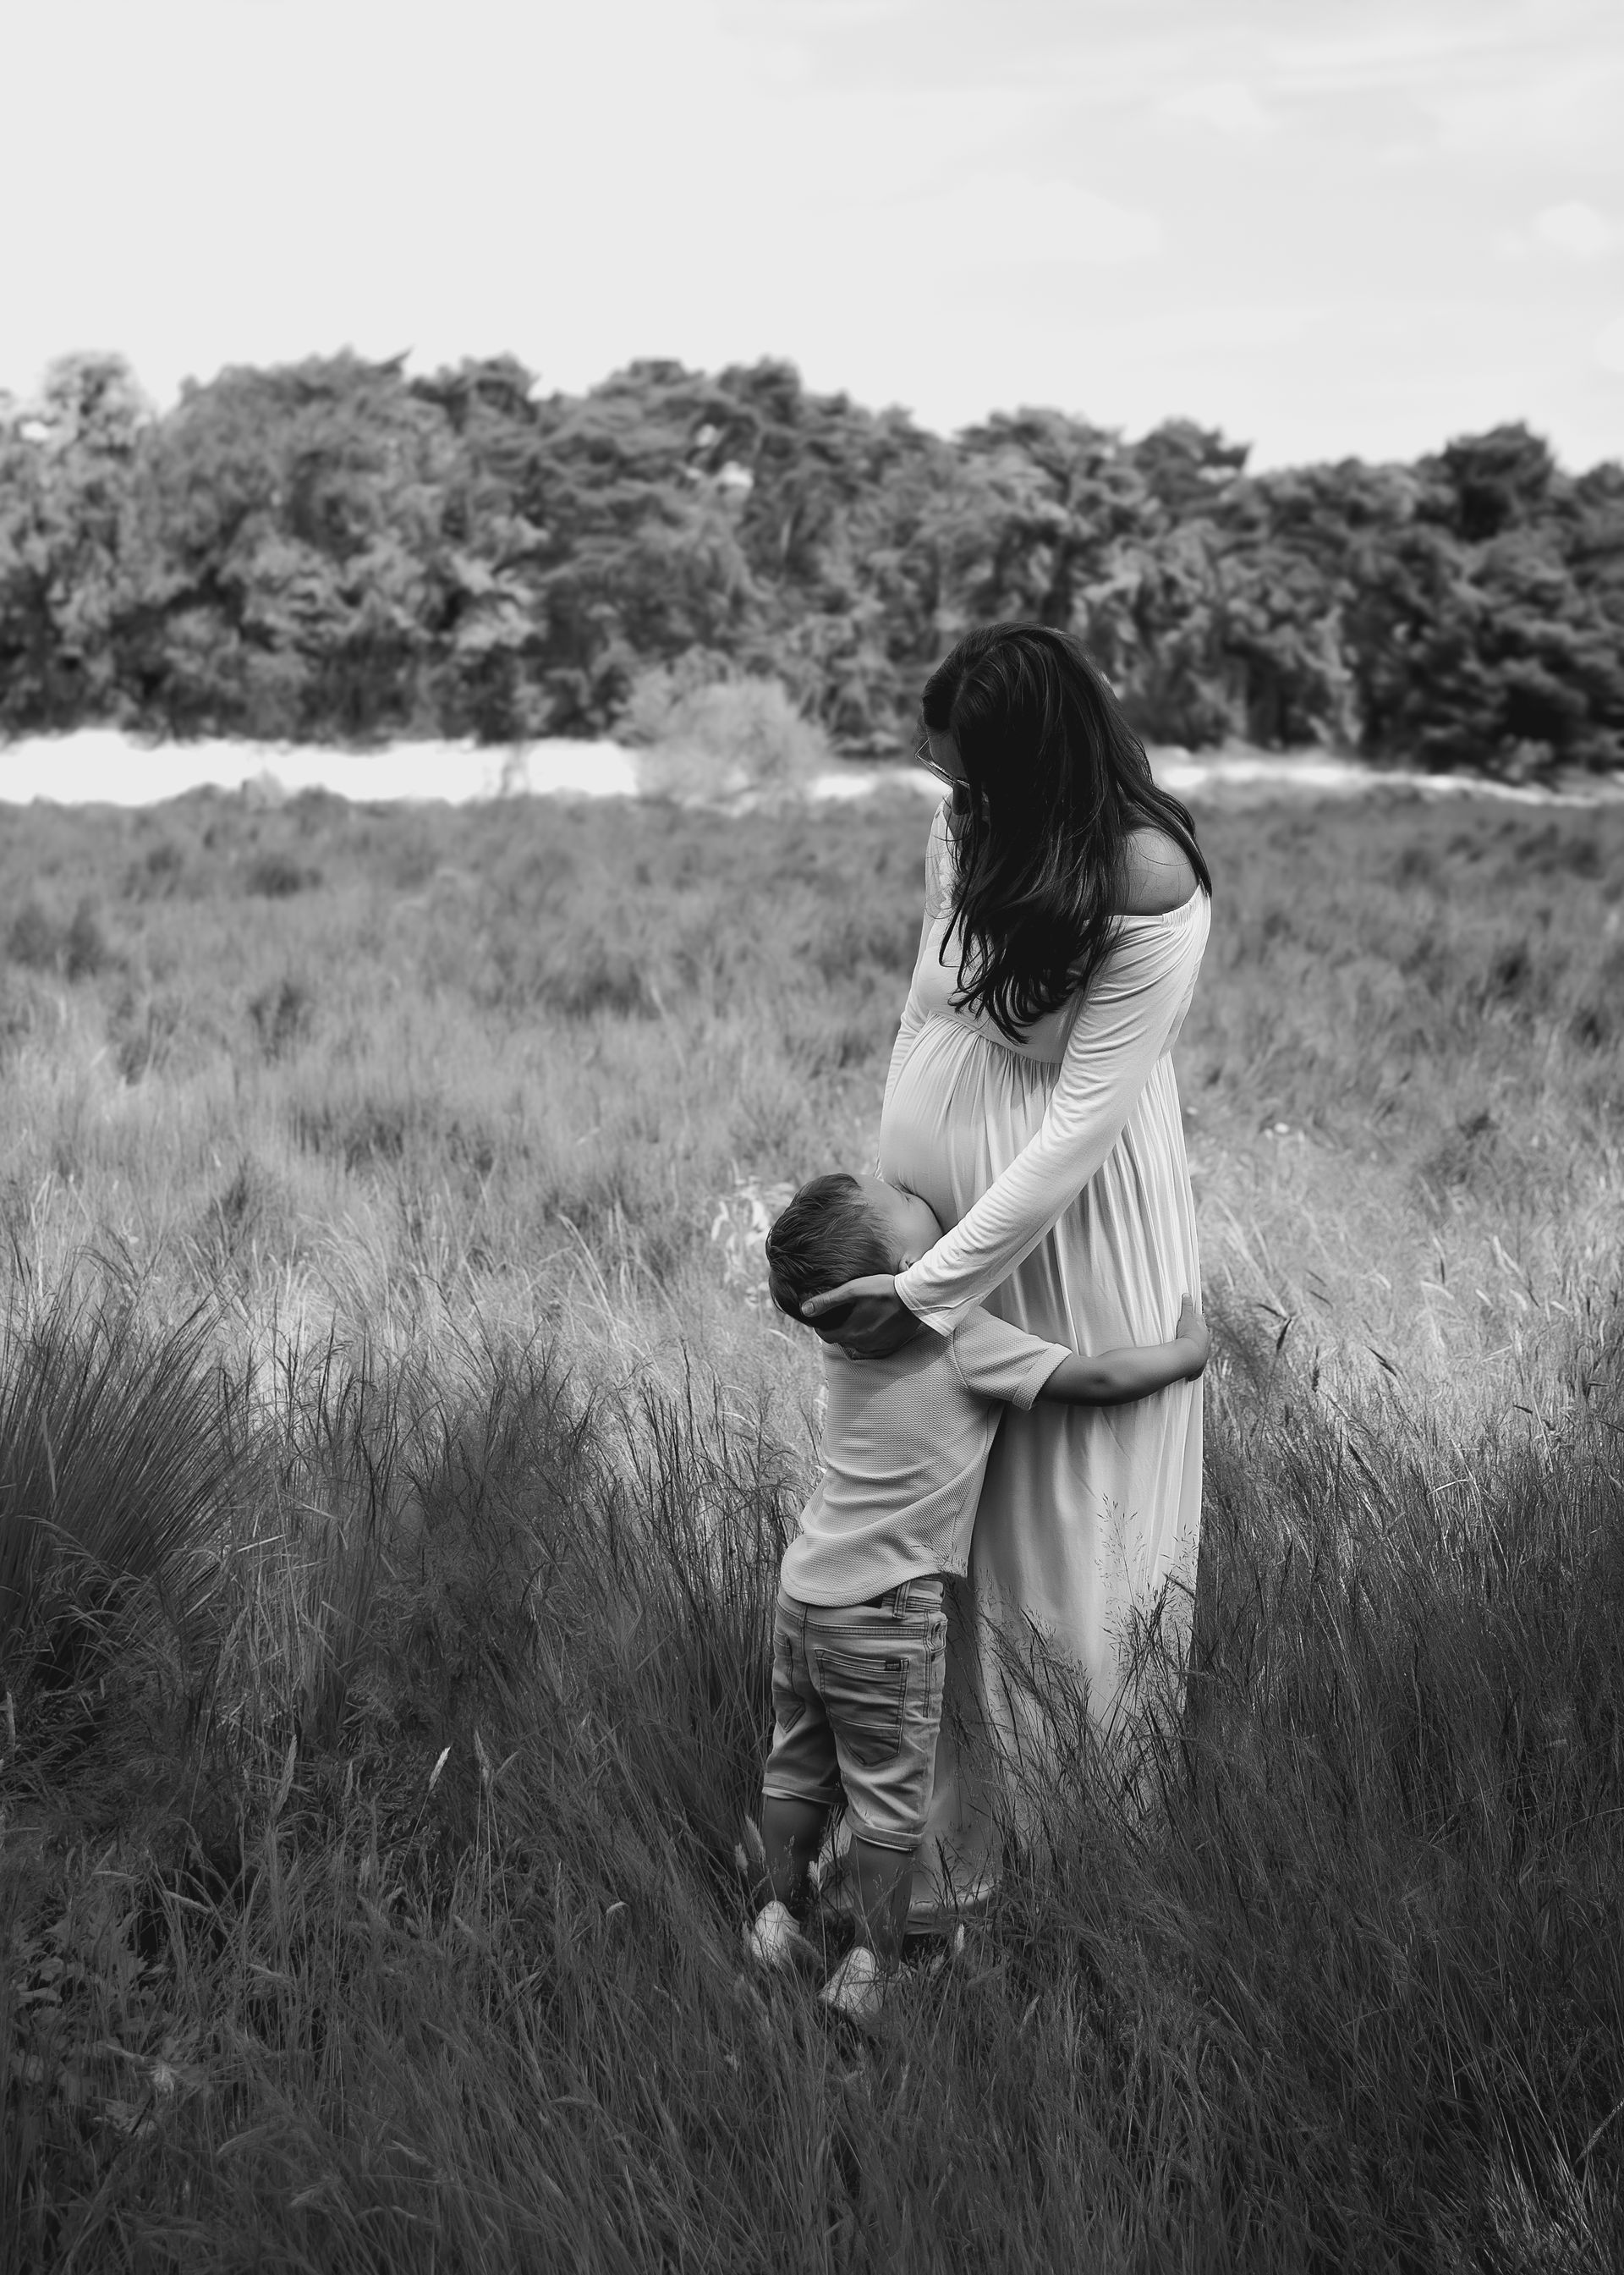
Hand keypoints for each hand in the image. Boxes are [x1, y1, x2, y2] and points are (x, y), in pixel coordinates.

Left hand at [799, 1276, 922, 1356]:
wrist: (915, 1297)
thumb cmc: (883, 1289)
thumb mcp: (852, 1290)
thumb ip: (827, 1301)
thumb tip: (805, 1310)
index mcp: (850, 1332)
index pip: (826, 1336)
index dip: (822, 1327)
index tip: (824, 1318)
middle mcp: (863, 1345)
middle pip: (841, 1341)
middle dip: (838, 1330)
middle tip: (842, 1315)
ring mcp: (878, 1348)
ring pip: (857, 1347)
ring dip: (853, 1337)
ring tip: (857, 1320)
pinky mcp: (891, 1347)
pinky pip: (873, 1351)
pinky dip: (868, 1343)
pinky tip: (872, 1330)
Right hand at [1176, 1297, 1209, 1377]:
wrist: (1189, 1355)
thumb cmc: (1187, 1336)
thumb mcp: (1186, 1318)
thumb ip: (1186, 1306)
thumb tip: (1186, 1294)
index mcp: (1203, 1331)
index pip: (1201, 1323)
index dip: (1197, 1321)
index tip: (1195, 1319)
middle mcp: (1205, 1343)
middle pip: (1203, 1338)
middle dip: (1199, 1336)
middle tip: (1192, 1335)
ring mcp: (1203, 1355)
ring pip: (1202, 1353)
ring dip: (1197, 1353)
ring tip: (1191, 1354)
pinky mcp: (1198, 1367)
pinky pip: (1196, 1370)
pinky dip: (1194, 1373)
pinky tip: (1191, 1377)